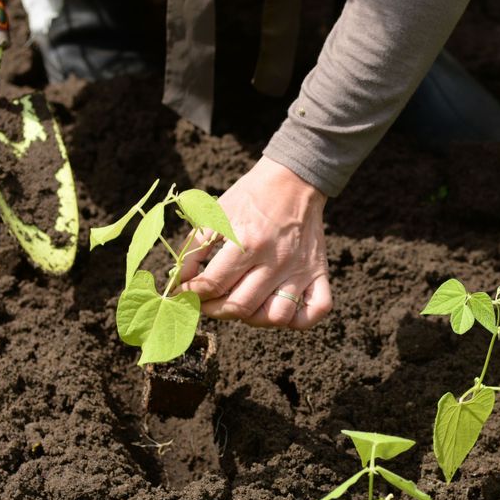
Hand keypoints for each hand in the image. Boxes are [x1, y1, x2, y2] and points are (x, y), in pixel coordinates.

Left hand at [180, 157, 332, 328]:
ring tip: (243, 305)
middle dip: (215, 310)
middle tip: (208, 303)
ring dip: (254, 319)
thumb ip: (194, 248)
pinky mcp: (319, 272)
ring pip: (275, 317)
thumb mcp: (216, 215)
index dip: (192, 293)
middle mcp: (275, 260)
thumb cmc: (250, 197)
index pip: (212, 284)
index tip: (186, 292)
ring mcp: (300, 269)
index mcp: (247, 242)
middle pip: (240, 307)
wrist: (293, 180)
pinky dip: (298, 320)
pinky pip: (315, 311)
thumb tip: (180, 281)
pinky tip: (278, 307)